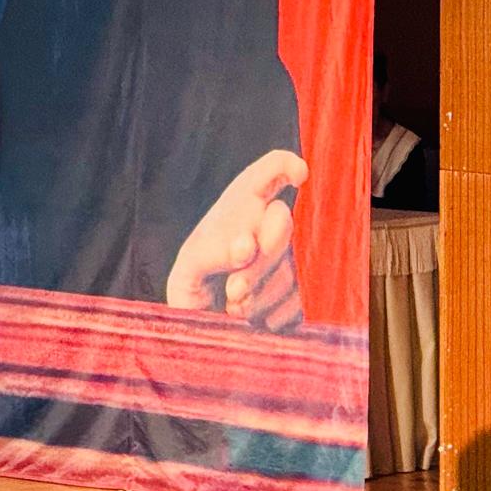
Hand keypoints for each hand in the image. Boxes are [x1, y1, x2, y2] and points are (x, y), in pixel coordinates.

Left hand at [165, 149, 307, 332]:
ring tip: (232, 304)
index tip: (298, 174)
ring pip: (290, 271)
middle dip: (259, 261)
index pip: (268, 172)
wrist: (204, 324)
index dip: (284, 166)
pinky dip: (272, 316)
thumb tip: (247, 246)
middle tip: (234, 289)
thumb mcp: (189, 267)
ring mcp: (290, 260)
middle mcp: (270, 227)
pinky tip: (252, 320)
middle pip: (281, 222)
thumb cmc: (194, 286)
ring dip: (258, 296)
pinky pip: (298, 303)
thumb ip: (210, 252)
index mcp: (242, 208)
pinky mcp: (301, 295)